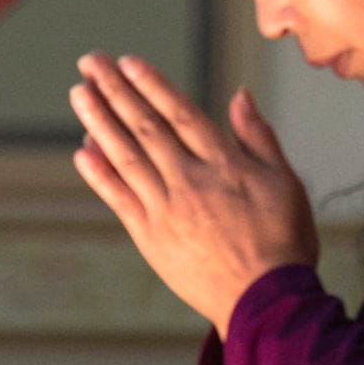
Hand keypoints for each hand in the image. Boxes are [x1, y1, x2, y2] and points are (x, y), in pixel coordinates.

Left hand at [69, 53, 317, 335]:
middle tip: (90, 61)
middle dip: (115, 91)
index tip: (128, 62)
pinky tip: (82, 150)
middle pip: (146, 126)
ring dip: (99, 121)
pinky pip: (119, 198)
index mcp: (224, 163)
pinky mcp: (151, 237)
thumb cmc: (283, 242)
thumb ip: (258, 137)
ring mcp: (166, 209)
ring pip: (126, 156)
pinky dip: (99, 174)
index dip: (152, 84)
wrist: (266, 303)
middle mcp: (190, 180)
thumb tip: (239, 95)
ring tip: (79, 93)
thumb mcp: (284, 182)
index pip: (180, 113)